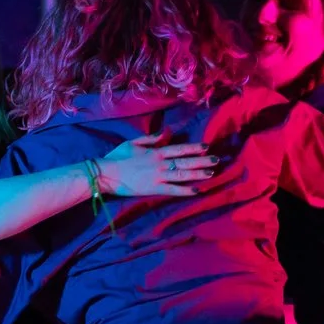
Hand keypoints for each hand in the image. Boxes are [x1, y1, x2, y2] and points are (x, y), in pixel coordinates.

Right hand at [94, 132, 221, 198]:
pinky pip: (173, 190)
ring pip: (182, 175)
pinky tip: (197, 190)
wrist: (106, 173)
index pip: (179, 149)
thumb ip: (151, 138)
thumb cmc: (117, 157)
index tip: (206, 147)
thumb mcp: (133, 142)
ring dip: (198, 174)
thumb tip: (166, 133)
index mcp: (155, 151)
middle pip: (185, 161)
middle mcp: (160, 163)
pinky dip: (185, 190)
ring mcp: (158, 176)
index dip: (193, 148)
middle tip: (217, 160)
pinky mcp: (154, 189)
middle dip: (202, 161)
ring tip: (212, 173)